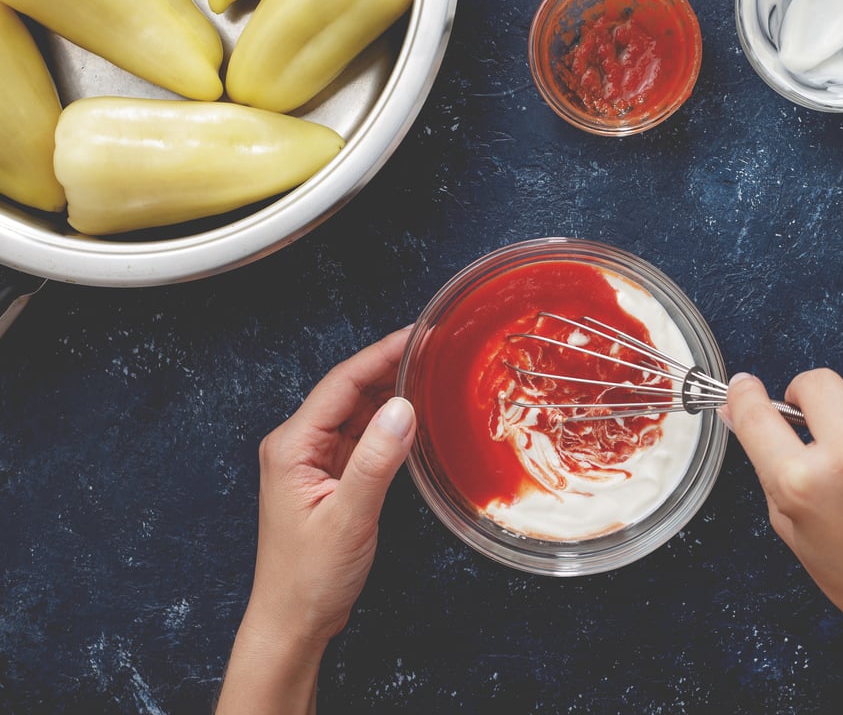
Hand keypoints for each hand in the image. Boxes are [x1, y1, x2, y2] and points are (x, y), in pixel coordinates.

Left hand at [216, 328, 415, 714]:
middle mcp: (298, 445)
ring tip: (431, 370)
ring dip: (392, 392)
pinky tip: (414, 415)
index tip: (417, 335)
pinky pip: (362, 437)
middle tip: (435, 347)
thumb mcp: (349, 519)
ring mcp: (313, 461)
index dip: (381, 355)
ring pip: (357, 412)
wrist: (293, 622)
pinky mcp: (329, 477)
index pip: (342, 384)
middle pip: (350, 391)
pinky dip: (389, 423)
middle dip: (391, 366)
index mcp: (292, 446)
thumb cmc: (309, 578)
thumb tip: (403, 408)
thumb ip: (376, 462)